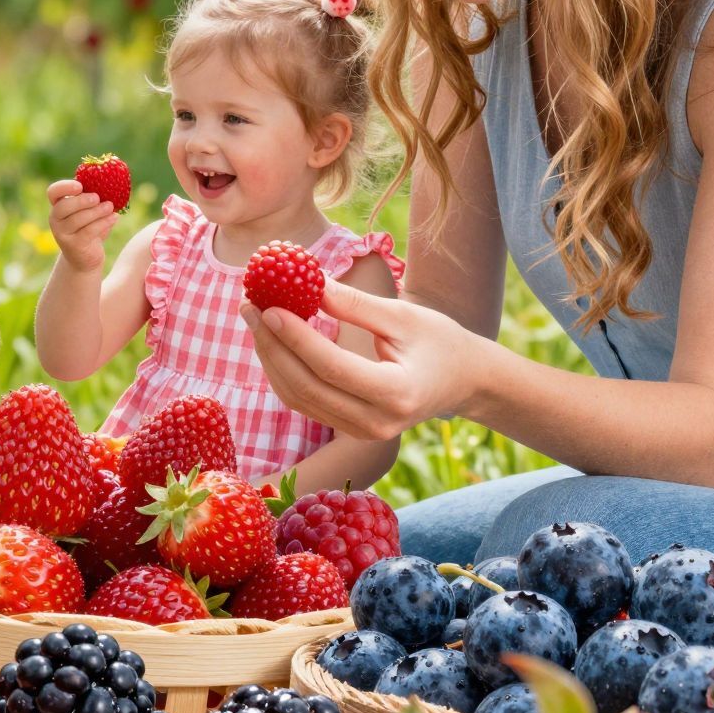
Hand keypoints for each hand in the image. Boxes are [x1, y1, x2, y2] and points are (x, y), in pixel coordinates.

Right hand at [46, 177, 117, 270]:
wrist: (85, 257)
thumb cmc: (89, 227)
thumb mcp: (89, 211)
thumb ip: (93, 198)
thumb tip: (111, 182)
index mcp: (58, 205)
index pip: (53, 192)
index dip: (64, 187)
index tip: (80, 186)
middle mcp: (55, 219)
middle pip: (63, 206)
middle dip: (81, 201)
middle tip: (97, 198)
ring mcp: (62, 234)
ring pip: (77, 220)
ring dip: (96, 211)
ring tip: (110, 206)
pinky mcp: (73, 246)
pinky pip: (88, 231)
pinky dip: (103, 223)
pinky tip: (114, 217)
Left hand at [239, 281, 478, 441]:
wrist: (464, 382)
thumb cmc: (439, 341)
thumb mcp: (402, 316)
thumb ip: (354, 304)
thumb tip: (306, 281)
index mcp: (396, 394)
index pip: (332, 367)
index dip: (296, 337)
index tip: (269, 305)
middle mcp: (376, 423)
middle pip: (307, 386)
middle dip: (272, 345)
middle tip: (249, 306)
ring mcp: (361, 431)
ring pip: (299, 398)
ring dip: (270, 357)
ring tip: (253, 316)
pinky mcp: (349, 428)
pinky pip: (305, 401)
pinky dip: (283, 370)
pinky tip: (271, 339)